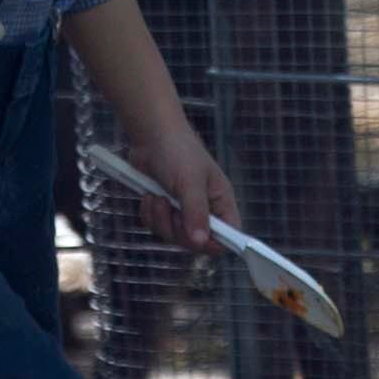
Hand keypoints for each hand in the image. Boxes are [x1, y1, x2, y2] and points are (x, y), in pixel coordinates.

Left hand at [124, 126, 234, 251]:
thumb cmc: (178, 150)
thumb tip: (200, 241)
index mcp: (220, 201)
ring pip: (173, 237)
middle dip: (177, 228)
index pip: (230, 234)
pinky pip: (156, 227)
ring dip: (160, 218)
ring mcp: (183, 211)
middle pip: (197, 242)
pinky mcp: (164, 210)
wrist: (150, 136)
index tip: (198, 239)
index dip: (217, 242)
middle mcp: (204, 209)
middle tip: (169, 206)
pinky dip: (149, 214)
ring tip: (157, 197)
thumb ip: (196, 212)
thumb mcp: (189, 181)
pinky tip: (149, 196)